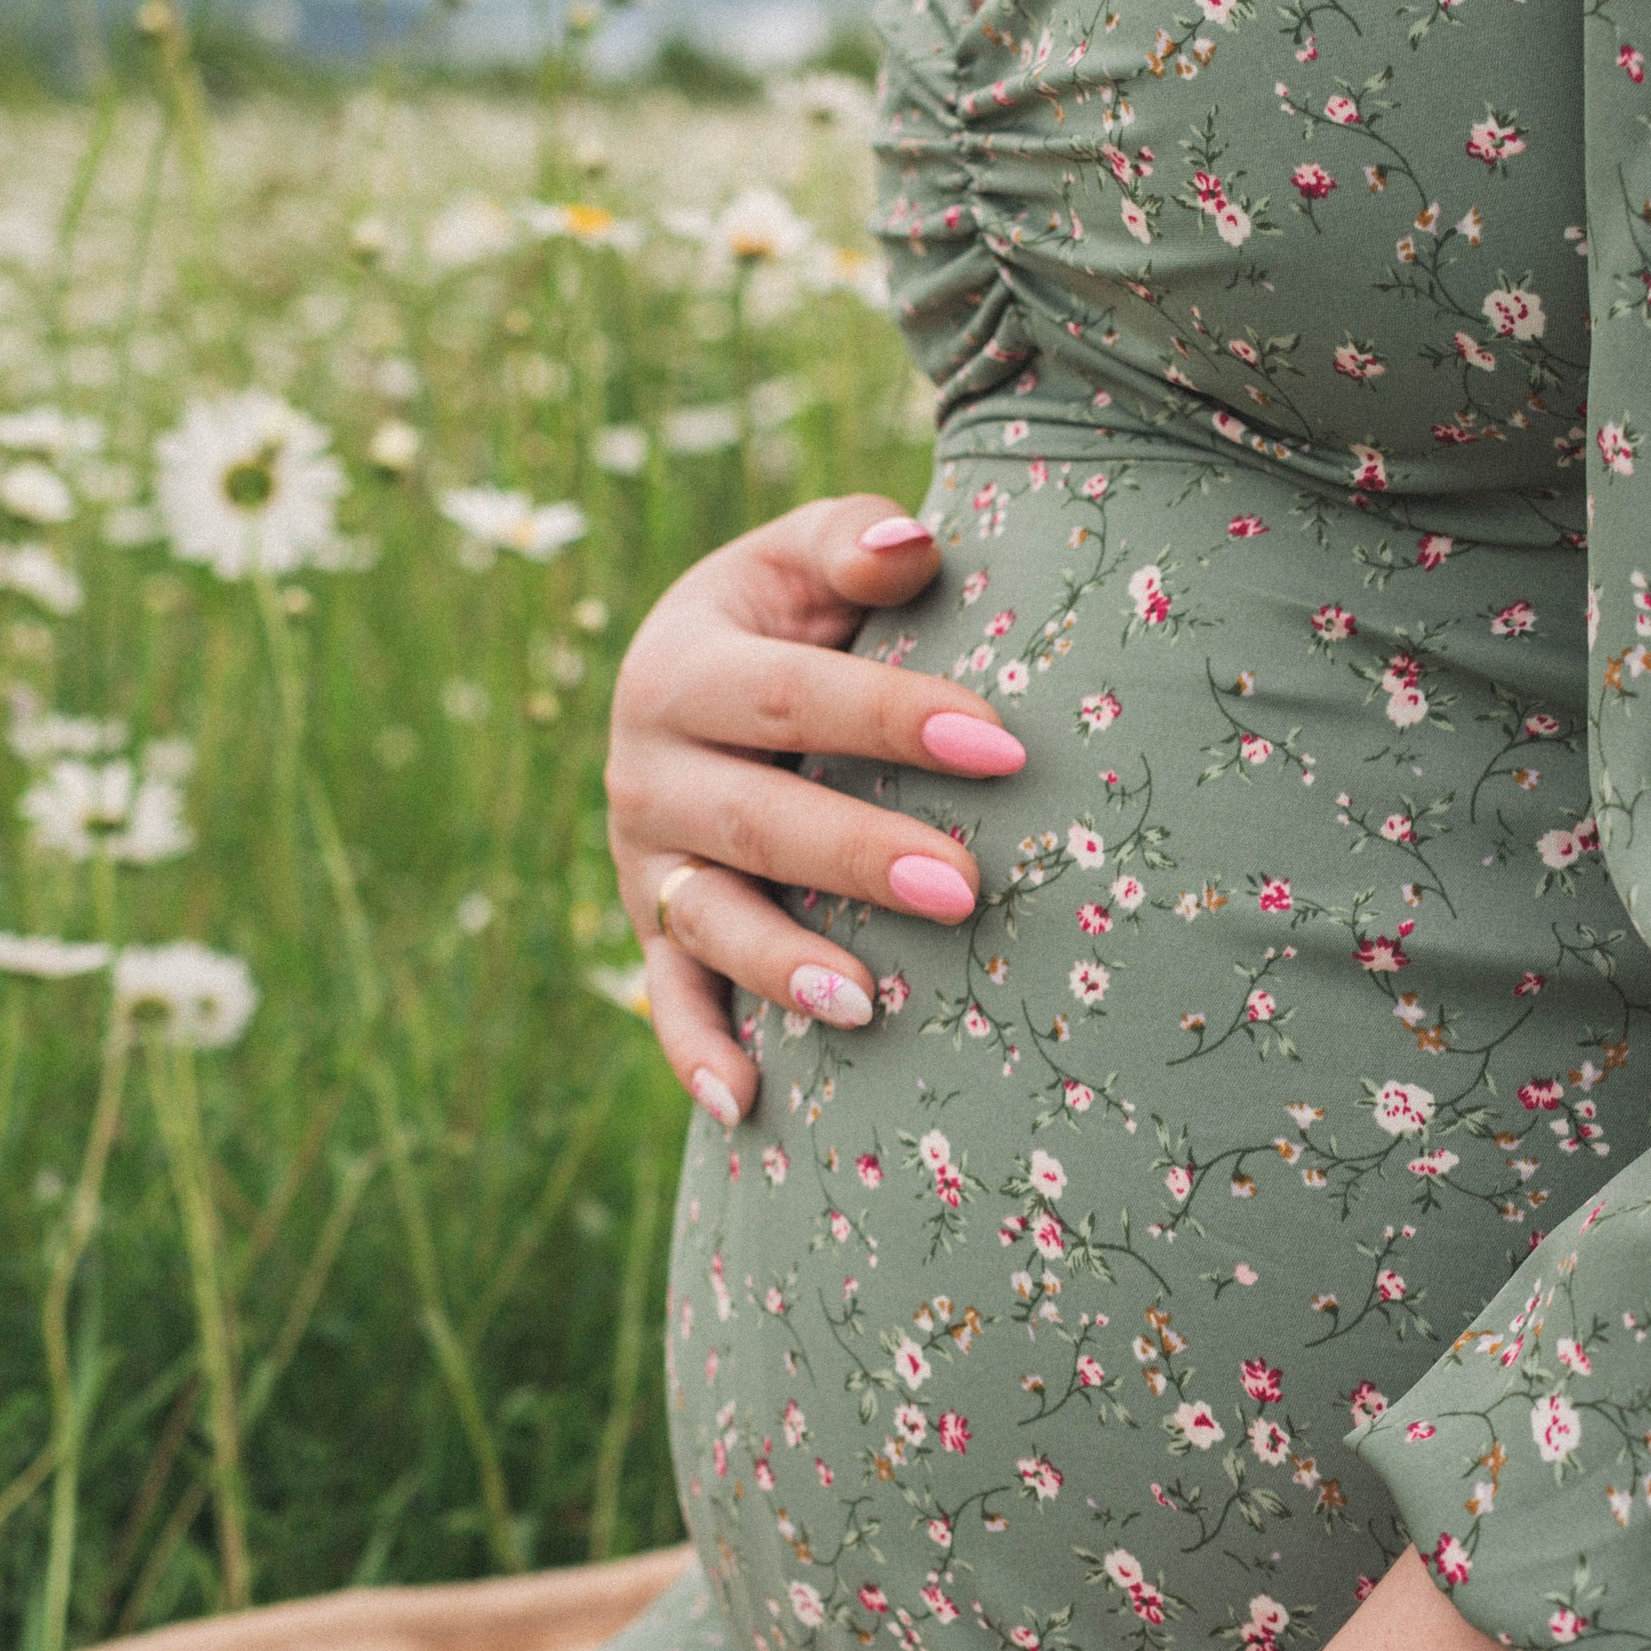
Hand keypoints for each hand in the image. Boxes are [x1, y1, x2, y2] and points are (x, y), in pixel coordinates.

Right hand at [603, 493, 1026, 1126]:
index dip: (895, 717)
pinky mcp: (652, 928)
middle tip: (964, 889)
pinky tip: (746, 1104)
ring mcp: (645, 860)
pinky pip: (669, 997)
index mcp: (682, 663)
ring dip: (783, 965)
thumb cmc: (791, 615)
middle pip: (755, 818)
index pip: (793, 696)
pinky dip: (698, 1051)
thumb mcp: (803, 562)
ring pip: (709, 919)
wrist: (706, 676)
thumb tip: (911, 546)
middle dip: (857, 856)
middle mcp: (645, 767)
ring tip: (867, 1005)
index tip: (1005, 746)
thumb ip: (854, 546)